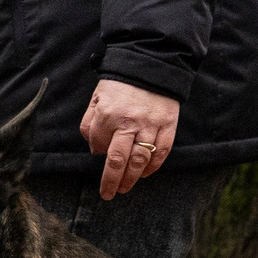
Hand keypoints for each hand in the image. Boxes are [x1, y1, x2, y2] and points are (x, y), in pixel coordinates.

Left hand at [80, 77, 178, 199]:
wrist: (152, 63)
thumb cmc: (121, 83)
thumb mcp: (98, 97)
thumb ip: (90, 121)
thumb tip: (94, 148)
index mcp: (108, 114)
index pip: (98, 144)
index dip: (96, 151)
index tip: (99, 152)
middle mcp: (128, 122)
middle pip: (117, 160)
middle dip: (111, 181)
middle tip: (107, 194)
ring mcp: (150, 125)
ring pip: (139, 160)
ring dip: (130, 179)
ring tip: (124, 189)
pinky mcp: (167, 125)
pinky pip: (161, 152)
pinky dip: (152, 167)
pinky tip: (144, 174)